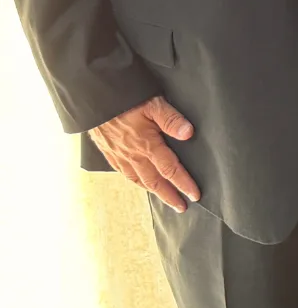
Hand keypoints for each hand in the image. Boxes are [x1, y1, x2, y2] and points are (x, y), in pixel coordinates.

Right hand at [89, 96, 198, 211]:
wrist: (93, 101)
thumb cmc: (125, 100)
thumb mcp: (153, 104)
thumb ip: (171, 119)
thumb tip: (189, 133)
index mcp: (147, 145)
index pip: (170, 170)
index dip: (184, 183)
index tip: (195, 195)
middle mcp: (133, 156)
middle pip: (155, 181)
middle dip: (170, 195)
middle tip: (181, 207)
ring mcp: (120, 156)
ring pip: (139, 180)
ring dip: (154, 191)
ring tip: (165, 198)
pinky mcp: (110, 153)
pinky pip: (125, 174)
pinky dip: (136, 182)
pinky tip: (141, 183)